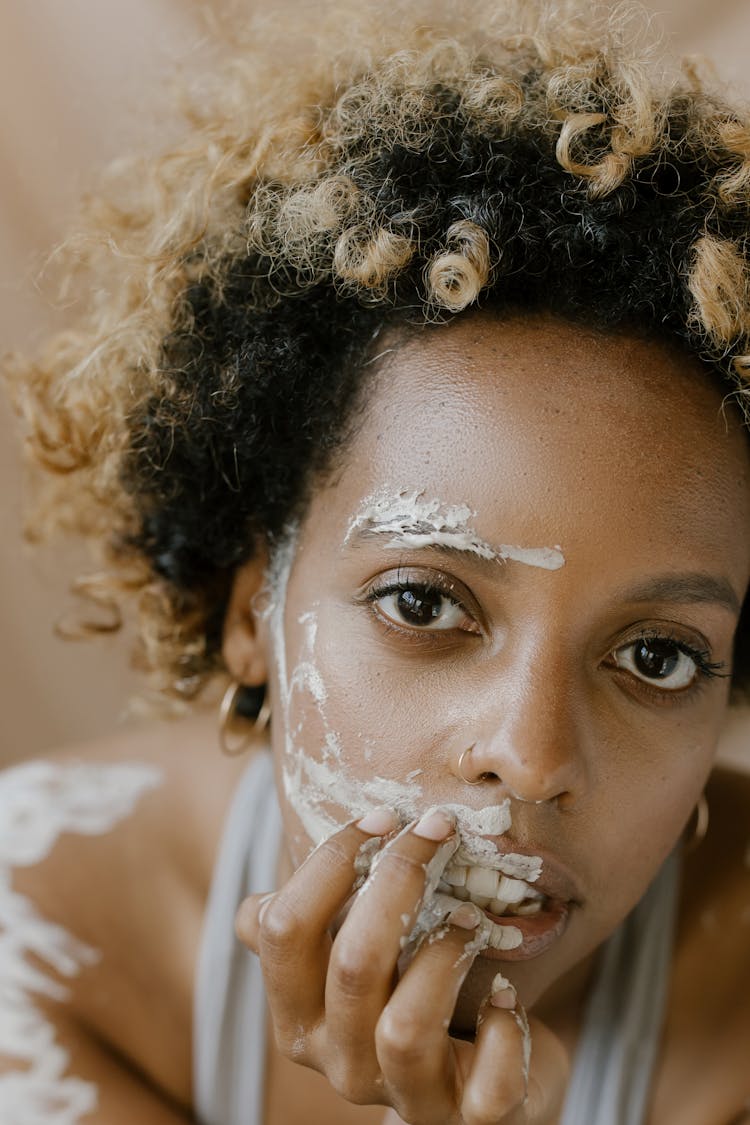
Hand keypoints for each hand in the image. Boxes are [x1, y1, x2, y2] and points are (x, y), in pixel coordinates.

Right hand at [235, 808, 567, 1123]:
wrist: (473, 1074)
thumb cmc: (403, 989)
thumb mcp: (343, 955)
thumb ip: (300, 929)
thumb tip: (255, 906)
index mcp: (298, 1015)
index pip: (283, 930)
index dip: (331, 860)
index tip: (383, 816)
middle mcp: (340, 1062)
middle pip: (352, 965)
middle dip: (399, 881)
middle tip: (440, 831)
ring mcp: (405, 1095)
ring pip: (406, 1028)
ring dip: (445, 954)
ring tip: (471, 918)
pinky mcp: (469, 1118)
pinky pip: (488, 1087)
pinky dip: (502, 1031)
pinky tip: (506, 995)